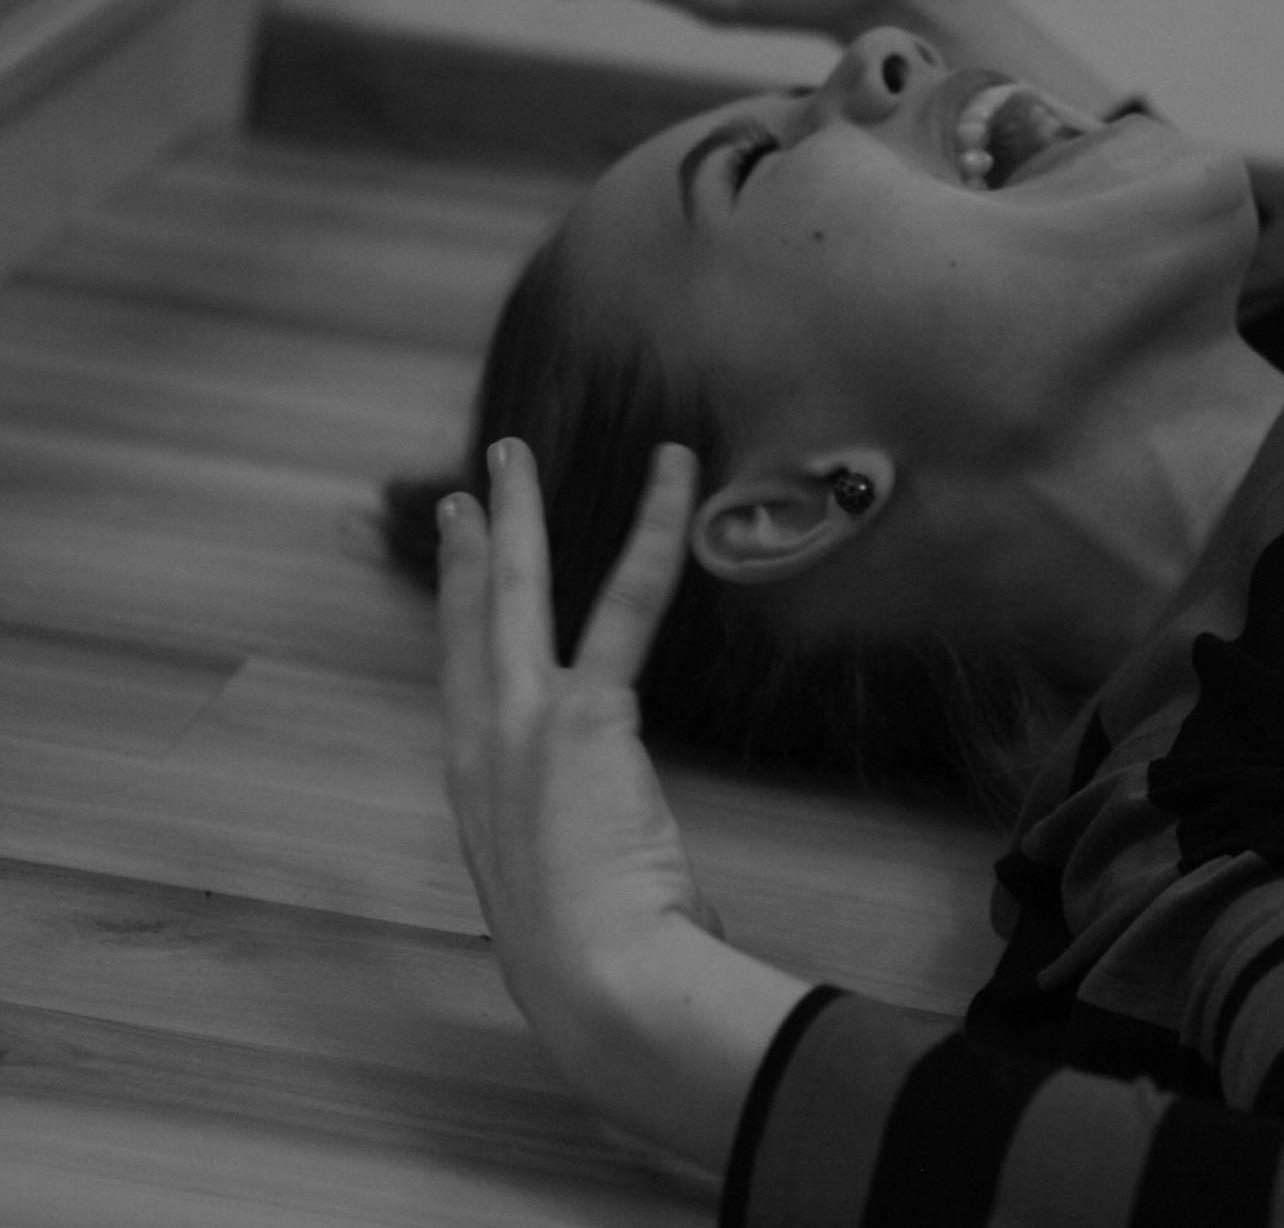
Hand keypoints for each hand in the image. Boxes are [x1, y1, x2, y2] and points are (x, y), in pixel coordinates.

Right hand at [438, 438, 718, 1067]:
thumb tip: (653, 890)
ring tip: (518, 451)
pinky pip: (630, 599)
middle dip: (475, 544)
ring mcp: (525, 725)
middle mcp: (484, 749)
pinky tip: (673, 473)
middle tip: (474, 481)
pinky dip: (657, 529)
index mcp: (477, 794)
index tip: (458, 565)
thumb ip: (602, 868)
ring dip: (523, 513)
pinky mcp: (587, 713)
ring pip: (522, 593)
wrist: (596, 985)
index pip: (463, 682)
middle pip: (473, 623)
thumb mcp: (581, 907)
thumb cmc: (598, 968)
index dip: (456, 617)